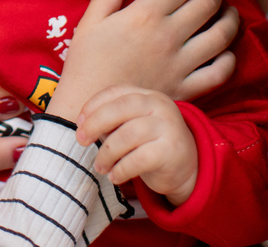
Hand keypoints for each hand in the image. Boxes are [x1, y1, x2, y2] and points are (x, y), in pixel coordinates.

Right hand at [46, 0, 239, 119]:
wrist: (86, 112)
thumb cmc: (84, 65)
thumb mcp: (90, 21)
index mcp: (145, 15)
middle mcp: (168, 36)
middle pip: (208, 2)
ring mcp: (181, 64)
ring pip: (222, 34)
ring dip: (230, 18)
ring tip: (226, 12)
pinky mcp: (186, 89)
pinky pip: (220, 72)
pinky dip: (228, 58)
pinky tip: (223, 51)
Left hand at [80, 87, 197, 205]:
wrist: (187, 169)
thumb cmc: (151, 145)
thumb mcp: (133, 126)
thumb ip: (113, 122)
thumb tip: (84, 127)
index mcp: (147, 95)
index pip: (116, 92)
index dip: (93, 105)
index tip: (79, 122)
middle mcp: (160, 105)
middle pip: (121, 107)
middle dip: (95, 124)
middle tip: (81, 141)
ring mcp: (168, 126)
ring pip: (127, 135)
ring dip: (107, 153)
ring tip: (100, 167)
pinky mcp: (171, 151)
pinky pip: (138, 159)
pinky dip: (121, 169)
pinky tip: (115, 177)